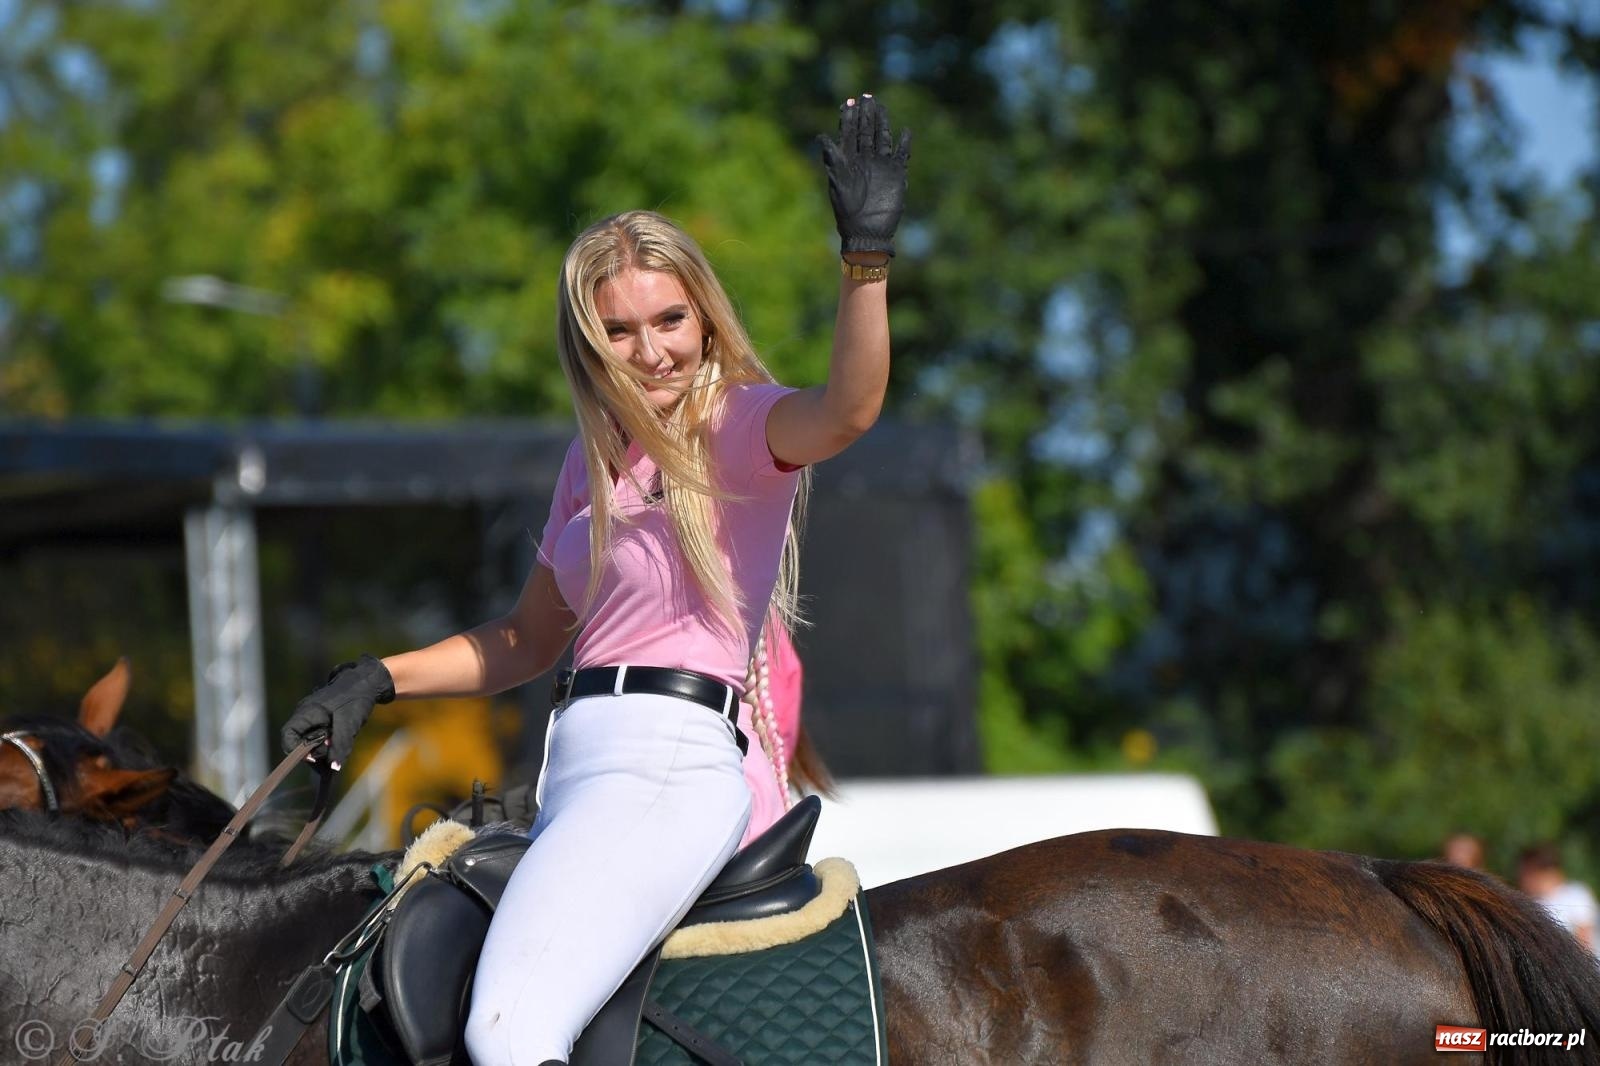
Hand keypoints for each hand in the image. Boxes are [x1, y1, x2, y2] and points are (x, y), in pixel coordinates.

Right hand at [280, 654, 394, 768]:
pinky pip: (321, 735)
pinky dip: (330, 741)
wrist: (368, 682)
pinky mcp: (323, 718)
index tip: (314, 757)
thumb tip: (334, 768)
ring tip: (342, 740)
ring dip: (326, 746)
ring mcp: (313, 716)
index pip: (287, 735)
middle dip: (316, 750)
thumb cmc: (356, 699)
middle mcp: (305, 714)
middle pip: (300, 741)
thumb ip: (340, 746)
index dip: (295, 751)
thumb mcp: (349, 724)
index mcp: (306, 712)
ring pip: (312, 740)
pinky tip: (342, 739)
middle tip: (334, 747)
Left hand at [817, 93, 910, 256]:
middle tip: (867, 96)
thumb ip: (832, 158)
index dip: (848, 117)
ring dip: (882, 123)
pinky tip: (905, 132)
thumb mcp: (837, 182)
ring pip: (882, 138)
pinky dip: (903, 144)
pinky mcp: (896, 175)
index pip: (848, 133)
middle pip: (865, 131)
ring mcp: (881, 166)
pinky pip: (901, 155)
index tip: (849, 101)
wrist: (866, 231)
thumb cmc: (848, 210)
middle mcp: (864, 160)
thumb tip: (821, 136)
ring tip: (880, 106)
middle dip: (866, 114)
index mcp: (848, 160)